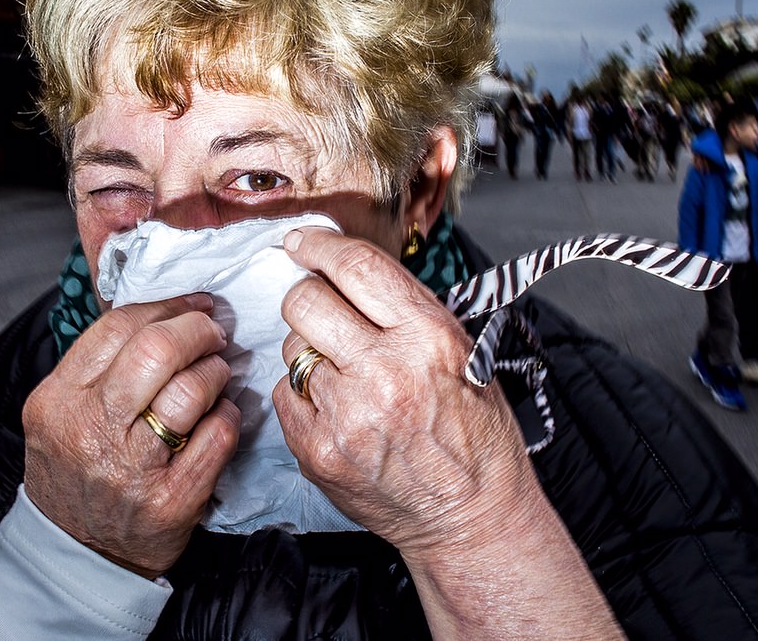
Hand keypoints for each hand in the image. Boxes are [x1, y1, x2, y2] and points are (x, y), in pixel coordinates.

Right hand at [22, 293, 239, 577]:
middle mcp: (90, 430)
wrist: (76, 553)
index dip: (165, 306)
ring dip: (215, 371)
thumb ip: (97, 367)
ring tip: (217, 371)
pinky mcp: (171, 499)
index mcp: (58, 400)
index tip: (192, 303)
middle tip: (213, 332)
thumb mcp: (61, 414)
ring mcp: (130, 468)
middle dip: (196, 330)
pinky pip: (217, 435)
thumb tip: (161, 315)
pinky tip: (223, 412)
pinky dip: (228, 414)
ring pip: (189, 390)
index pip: (117, 328)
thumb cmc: (76, 472)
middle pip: (155, 351)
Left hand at [273, 227, 536, 559]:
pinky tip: (335, 409)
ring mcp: (346, 414)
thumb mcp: (462, 352)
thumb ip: (405, 310)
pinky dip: (301, 395)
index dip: (319, 245)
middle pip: (305, 300)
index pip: (356, 266)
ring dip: (309, 352)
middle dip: (308, 298)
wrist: (472, 515)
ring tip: (345, 375)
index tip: (302, 241)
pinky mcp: (318, 449)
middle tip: (324, 313)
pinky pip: (282, 394)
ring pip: (291, 348)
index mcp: (428, 336)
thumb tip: (344, 269)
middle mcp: (385, 371)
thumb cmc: (474, 433)